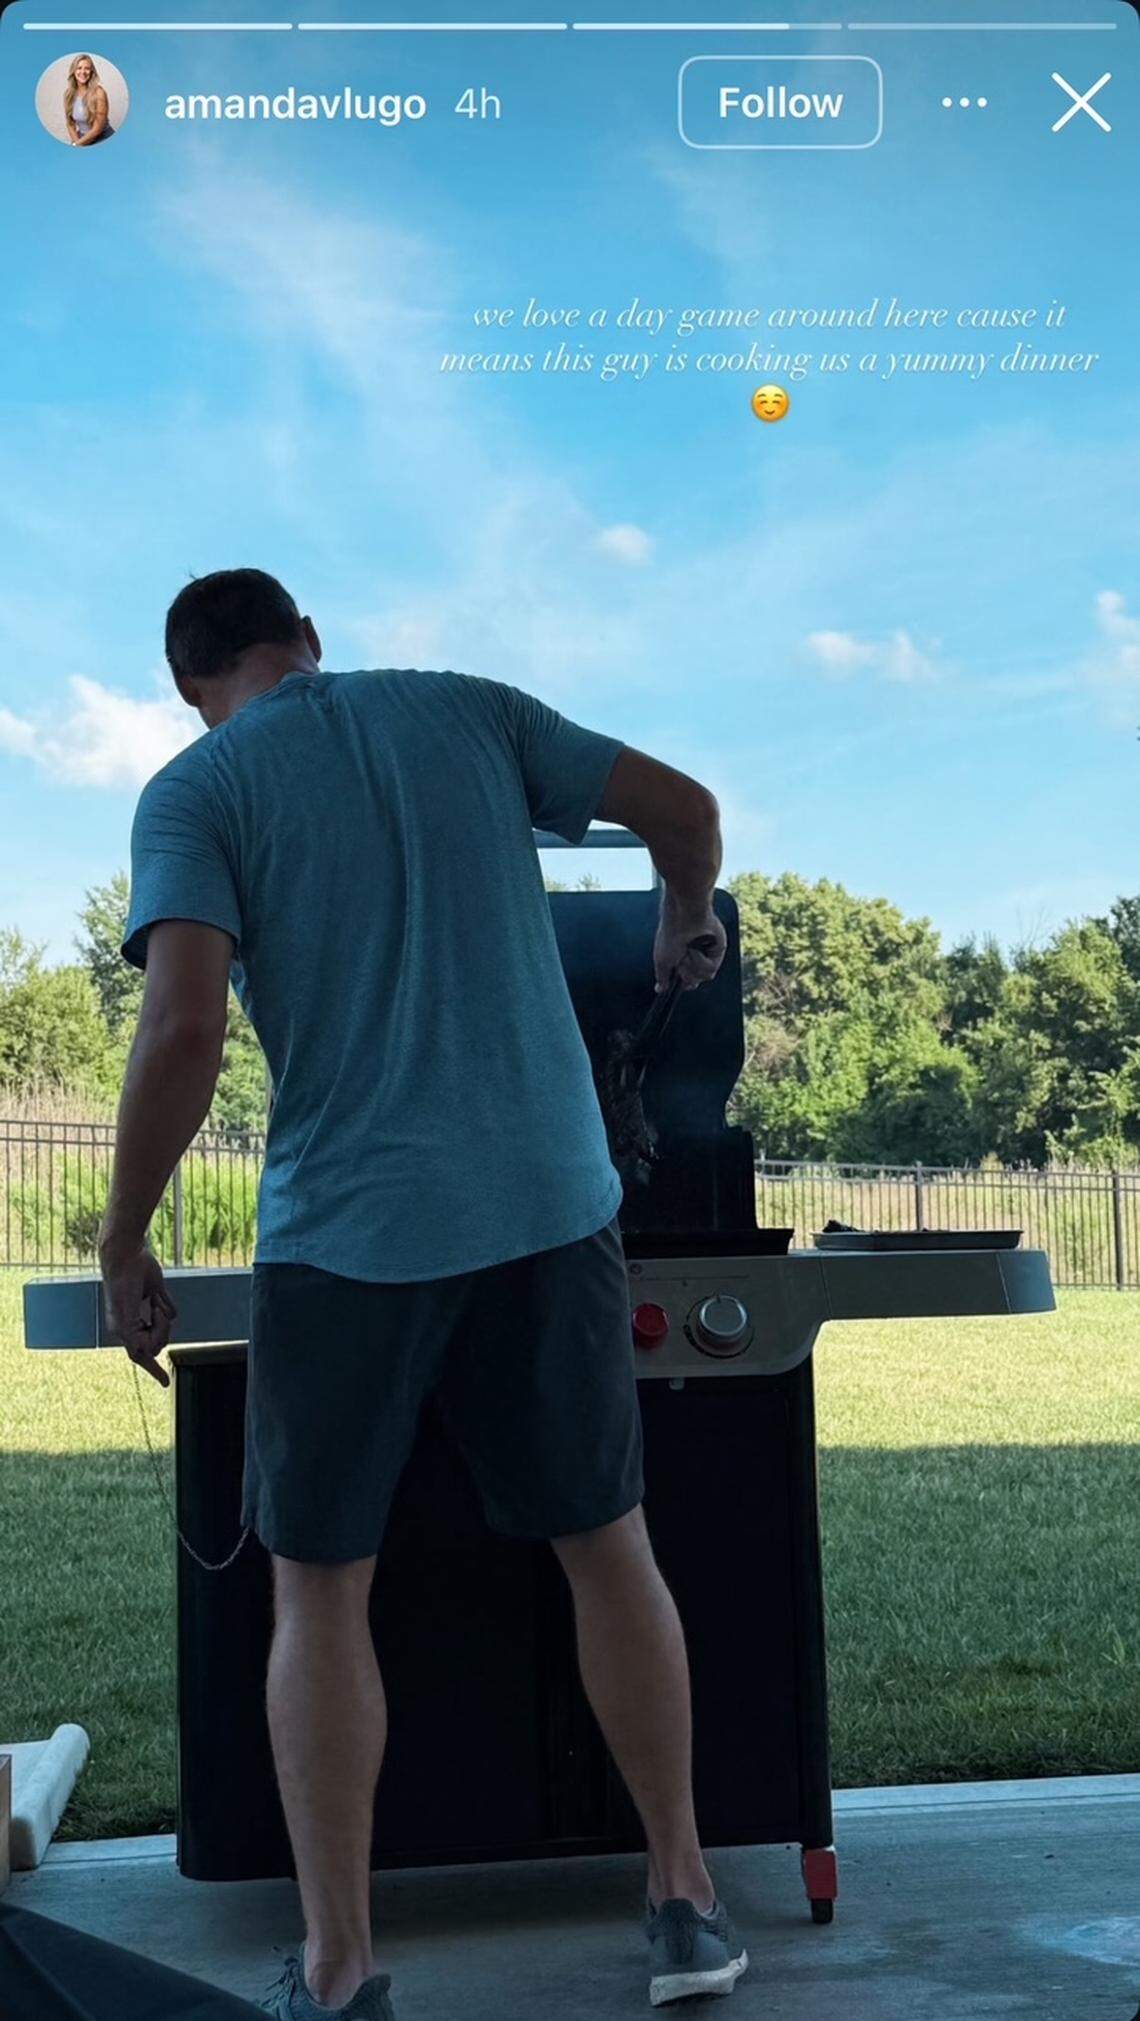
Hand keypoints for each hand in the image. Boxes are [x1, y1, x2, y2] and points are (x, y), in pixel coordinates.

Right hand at [99, 1239, 176, 1386]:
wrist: (126, 1257)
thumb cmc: (121, 1287)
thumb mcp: (125, 1318)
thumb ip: (133, 1339)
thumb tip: (143, 1354)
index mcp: (123, 1331)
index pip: (140, 1356)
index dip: (154, 1370)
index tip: (166, 1384)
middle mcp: (134, 1324)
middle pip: (157, 1342)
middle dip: (160, 1330)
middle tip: (155, 1312)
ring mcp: (146, 1312)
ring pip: (167, 1328)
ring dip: (164, 1318)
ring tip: (154, 1302)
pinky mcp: (157, 1298)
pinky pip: (172, 1312)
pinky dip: (167, 1306)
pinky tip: (154, 1296)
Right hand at [653, 899, 726, 992]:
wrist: (685, 917)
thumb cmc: (671, 935)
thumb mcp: (661, 961)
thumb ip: (662, 978)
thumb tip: (659, 990)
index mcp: (681, 959)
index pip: (685, 981)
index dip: (683, 982)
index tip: (678, 974)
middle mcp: (695, 957)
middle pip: (694, 982)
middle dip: (686, 973)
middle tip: (681, 958)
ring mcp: (707, 954)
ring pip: (704, 977)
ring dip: (693, 966)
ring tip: (689, 950)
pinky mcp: (719, 951)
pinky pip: (711, 968)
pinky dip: (701, 960)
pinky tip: (697, 948)